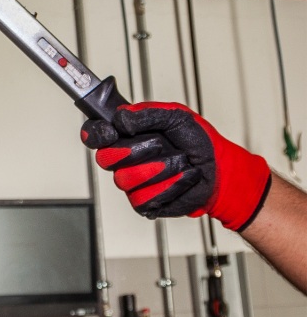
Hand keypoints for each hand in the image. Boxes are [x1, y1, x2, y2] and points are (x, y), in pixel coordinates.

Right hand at [81, 102, 271, 231]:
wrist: (221, 170)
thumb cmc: (200, 142)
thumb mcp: (177, 116)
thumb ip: (147, 112)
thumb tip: (121, 117)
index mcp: (126, 135)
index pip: (94, 134)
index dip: (95, 133)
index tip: (110, 132)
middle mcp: (125, 159)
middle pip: (105, 159)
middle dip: (133, 151)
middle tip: (158, 145)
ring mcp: (133, 182)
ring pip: (125, 179)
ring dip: (159, 169)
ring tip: (179, 162)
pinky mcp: (144, 203)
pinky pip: (142, 198)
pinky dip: (170, 186)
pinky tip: (181, 179)